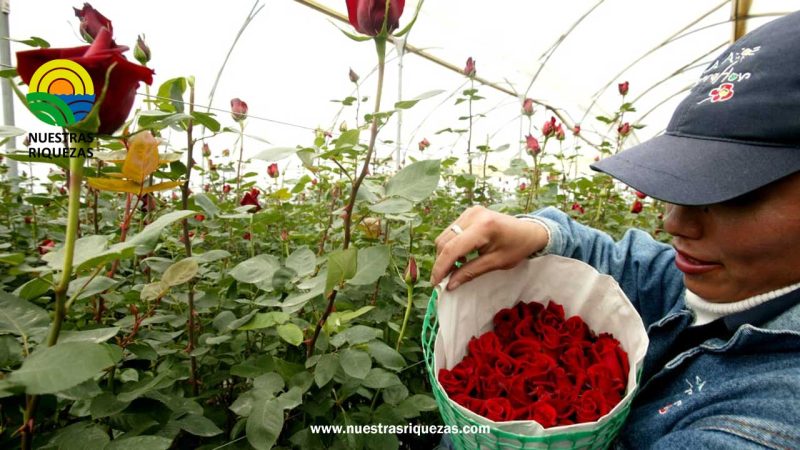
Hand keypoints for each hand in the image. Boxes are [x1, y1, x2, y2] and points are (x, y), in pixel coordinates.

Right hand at [430, 206, 548, 290]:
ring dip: (445, 254)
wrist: (530, 231)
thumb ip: (471, 272)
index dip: (441, 267)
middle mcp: (473, 215)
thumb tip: (450, 285)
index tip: (436, 283)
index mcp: (484, 227)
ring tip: (456, 268)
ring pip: (445, 236)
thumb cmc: (517, 248)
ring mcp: (470, 211)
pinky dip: (451, 246)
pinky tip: (462, 256)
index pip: (453, 248)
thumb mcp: (496, 263)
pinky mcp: (469, 212)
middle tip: (445, 280)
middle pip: (444, 241)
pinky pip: (451, 231)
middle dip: (442, 262)